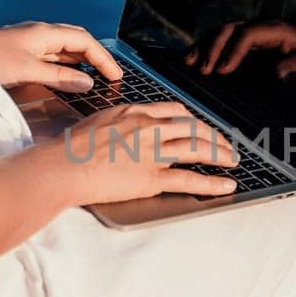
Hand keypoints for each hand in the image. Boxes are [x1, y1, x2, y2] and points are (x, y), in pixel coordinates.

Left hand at [0, 22, 122, 90]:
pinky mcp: (21, 51)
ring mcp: (30, 41)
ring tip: (96, 76)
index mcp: (44, 33)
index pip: (84, 40)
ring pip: (65, 48)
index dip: (103, 58)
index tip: (115, 75)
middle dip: (96, 56)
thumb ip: (59, 77)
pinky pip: (52, 55)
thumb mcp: (28, 71)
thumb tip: (87, 82)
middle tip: (110, 75)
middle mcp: (39, 33)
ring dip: (82, 60)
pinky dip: (66, 65)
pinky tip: (69, 76)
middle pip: (77, 40)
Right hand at [57, 102, 239, 203]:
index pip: (174, 111)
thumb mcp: (98, 122)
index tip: (200, 127)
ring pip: (197, 148)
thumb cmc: (70, 148)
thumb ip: (118, 122)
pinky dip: (213, 183)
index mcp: (135, 112)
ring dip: (220, 155)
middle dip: (213, 136)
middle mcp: (148, 127)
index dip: (193, 120)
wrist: (62, 166)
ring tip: (233, 161)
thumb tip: (125, 129)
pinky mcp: (151, 177)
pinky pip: (189, 179)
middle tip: (225, 145)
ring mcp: (152, 152)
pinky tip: (226, 185)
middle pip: (192, 127)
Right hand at [184, 20, 295, 78]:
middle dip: (213, 48)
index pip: (247, 35)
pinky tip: (192, 58)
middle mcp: (256, 24)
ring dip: (203, 46)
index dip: (233, 51)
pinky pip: (218, 38)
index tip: (223, 70)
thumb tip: (278, 73)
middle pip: (229, 29)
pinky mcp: (240, 37)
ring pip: (219, 32)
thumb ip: (295, 65)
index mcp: (273, 28)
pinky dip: (204, 47)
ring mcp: (247, 28)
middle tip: (203, 70)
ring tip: (189, 63)